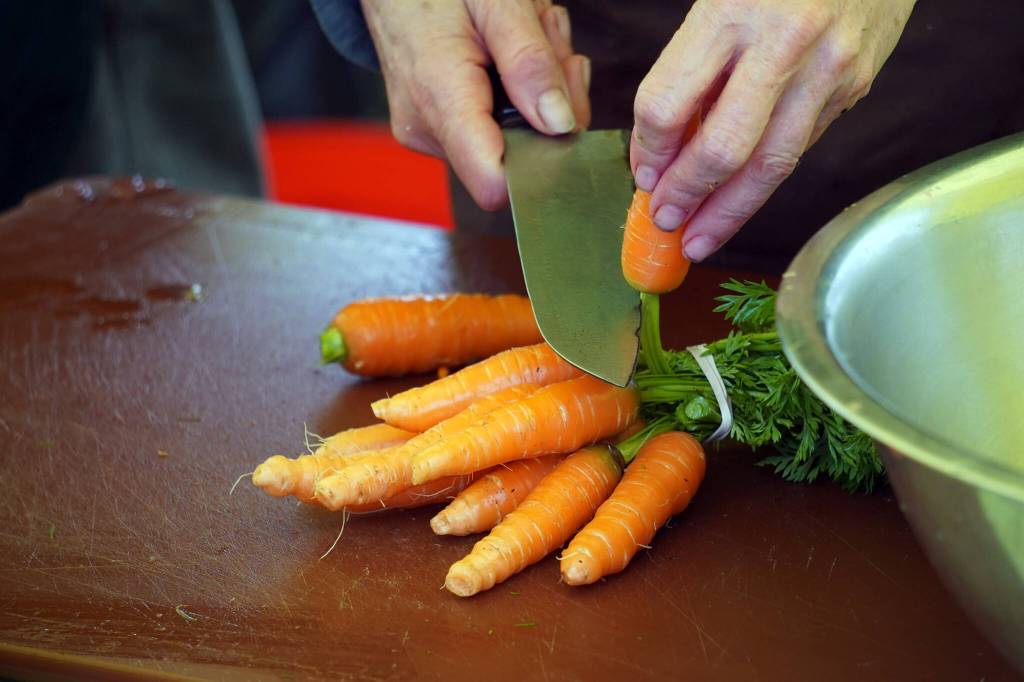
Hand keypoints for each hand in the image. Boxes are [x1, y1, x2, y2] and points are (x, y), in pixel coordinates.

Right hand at [360, 0, 590, 209]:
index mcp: (438, 100)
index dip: (541, 164)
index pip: (495, 184)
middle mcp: (428, 128)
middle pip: (518, 155)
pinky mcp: (439, 124)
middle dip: (550, 101)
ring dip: (539, 86)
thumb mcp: (496, 1)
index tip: (563, 116)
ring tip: (527, 33)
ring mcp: (430, 129)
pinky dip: (520, 88)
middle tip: (547, 40)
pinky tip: (512, 49)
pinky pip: (499, 122)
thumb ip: (531, 62)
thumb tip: (559, 123)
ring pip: (516, 135)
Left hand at [630, 0, 915, 260]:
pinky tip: (741, 197)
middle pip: (722, 150)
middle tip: (663, 221)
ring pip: (771, 165)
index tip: (642, 172)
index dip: (648, 149)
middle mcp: (784, 44)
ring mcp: (828, 69)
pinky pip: (800, 145)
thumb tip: (664, 141)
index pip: (668, 104)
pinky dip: (765, 178)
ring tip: (699, 238)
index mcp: (732, 11)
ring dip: (729, 212)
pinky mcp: (855, 84)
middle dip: (686, 195)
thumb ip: (690, 59)